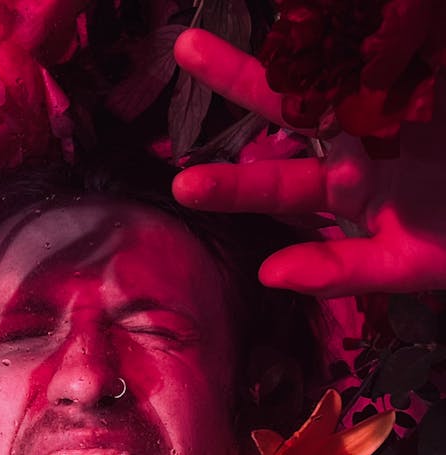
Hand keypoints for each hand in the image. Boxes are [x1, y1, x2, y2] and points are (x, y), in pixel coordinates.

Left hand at [172, 29, 445, 296]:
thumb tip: (271, 275)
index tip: (185, 184)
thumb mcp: (407, 264)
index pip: (280, 184)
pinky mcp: (423, 65)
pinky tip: (324, 11)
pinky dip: (369, 21)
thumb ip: (342, 270)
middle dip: (239, 80)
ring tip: (219, 29)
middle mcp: (360, 142)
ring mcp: (390, 102)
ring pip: (335, 62)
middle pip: (291, 108)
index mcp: (349, 191)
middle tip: (185, 49)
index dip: (234, 185)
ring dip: (301, 37)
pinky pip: (392, 38)